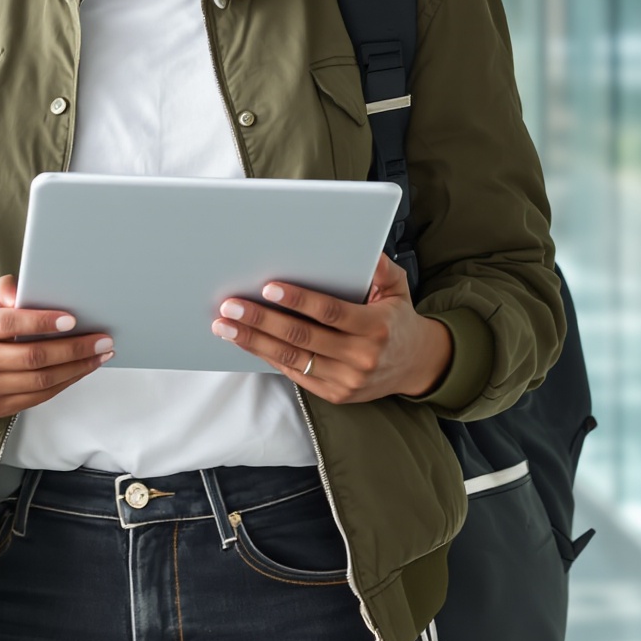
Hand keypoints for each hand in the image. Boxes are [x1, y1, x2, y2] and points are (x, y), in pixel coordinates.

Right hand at [0, 275, 113, 417]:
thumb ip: (2, 288)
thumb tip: (20, 294)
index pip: (9, 325)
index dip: (41, 322)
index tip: (72, 319)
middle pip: (32, 357)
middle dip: (73, 348)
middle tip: (101, 339)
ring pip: (40, 380)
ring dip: (77, 367)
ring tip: (99, 353)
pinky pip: (39, 396)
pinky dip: (66, 382)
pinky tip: (82, 368)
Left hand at [210, 255, 450, 404]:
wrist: (416, 366)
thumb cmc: (398, 319)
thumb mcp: (398, 288)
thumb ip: (380, 267)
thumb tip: (359, 246)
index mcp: (375, 328)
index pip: (330, 313)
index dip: (298, 300)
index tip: (268, 287)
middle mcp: (360, 358)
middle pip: (302, 338)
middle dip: (262, 321)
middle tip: (231, 306)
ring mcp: (346, 380)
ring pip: (292, 359)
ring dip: (253, 342)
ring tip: (225, 326)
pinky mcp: (334, 394)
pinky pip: (294, 373)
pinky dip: (266, 356)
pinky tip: (245, 342)